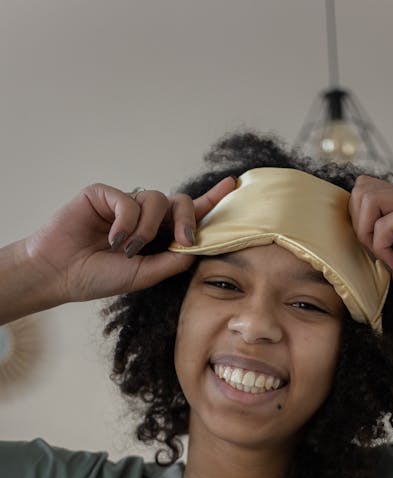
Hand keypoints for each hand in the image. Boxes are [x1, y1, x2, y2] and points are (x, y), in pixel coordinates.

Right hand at [23, 176, 236, 303]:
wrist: (61, 274)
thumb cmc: (99, 277)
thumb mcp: (143, 275)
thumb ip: (171, 262)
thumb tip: (196, 248)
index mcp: (157, 236)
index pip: (188, 216)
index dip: (211, 200)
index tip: (232, 185)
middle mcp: (144, 217)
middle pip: (179, 201)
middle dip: (188, 218)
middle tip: (186, 238)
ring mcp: (124, 204)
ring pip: (155, 199)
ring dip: (147, 227)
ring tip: (127, 248)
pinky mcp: (104, 195)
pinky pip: (128, 199)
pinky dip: (125, 220)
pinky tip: (111, 237)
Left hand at [348, 175, 392, 316]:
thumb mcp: (387, 249)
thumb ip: (373, 227)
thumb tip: (347, 213)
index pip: (364, 187)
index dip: (357, 217)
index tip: (370, 244)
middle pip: (363, 189)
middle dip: (359, 224)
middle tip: (376, 250)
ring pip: (370, 199)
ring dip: (368, 233)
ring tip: (385, 254)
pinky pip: (384, 224)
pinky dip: (381, 247)